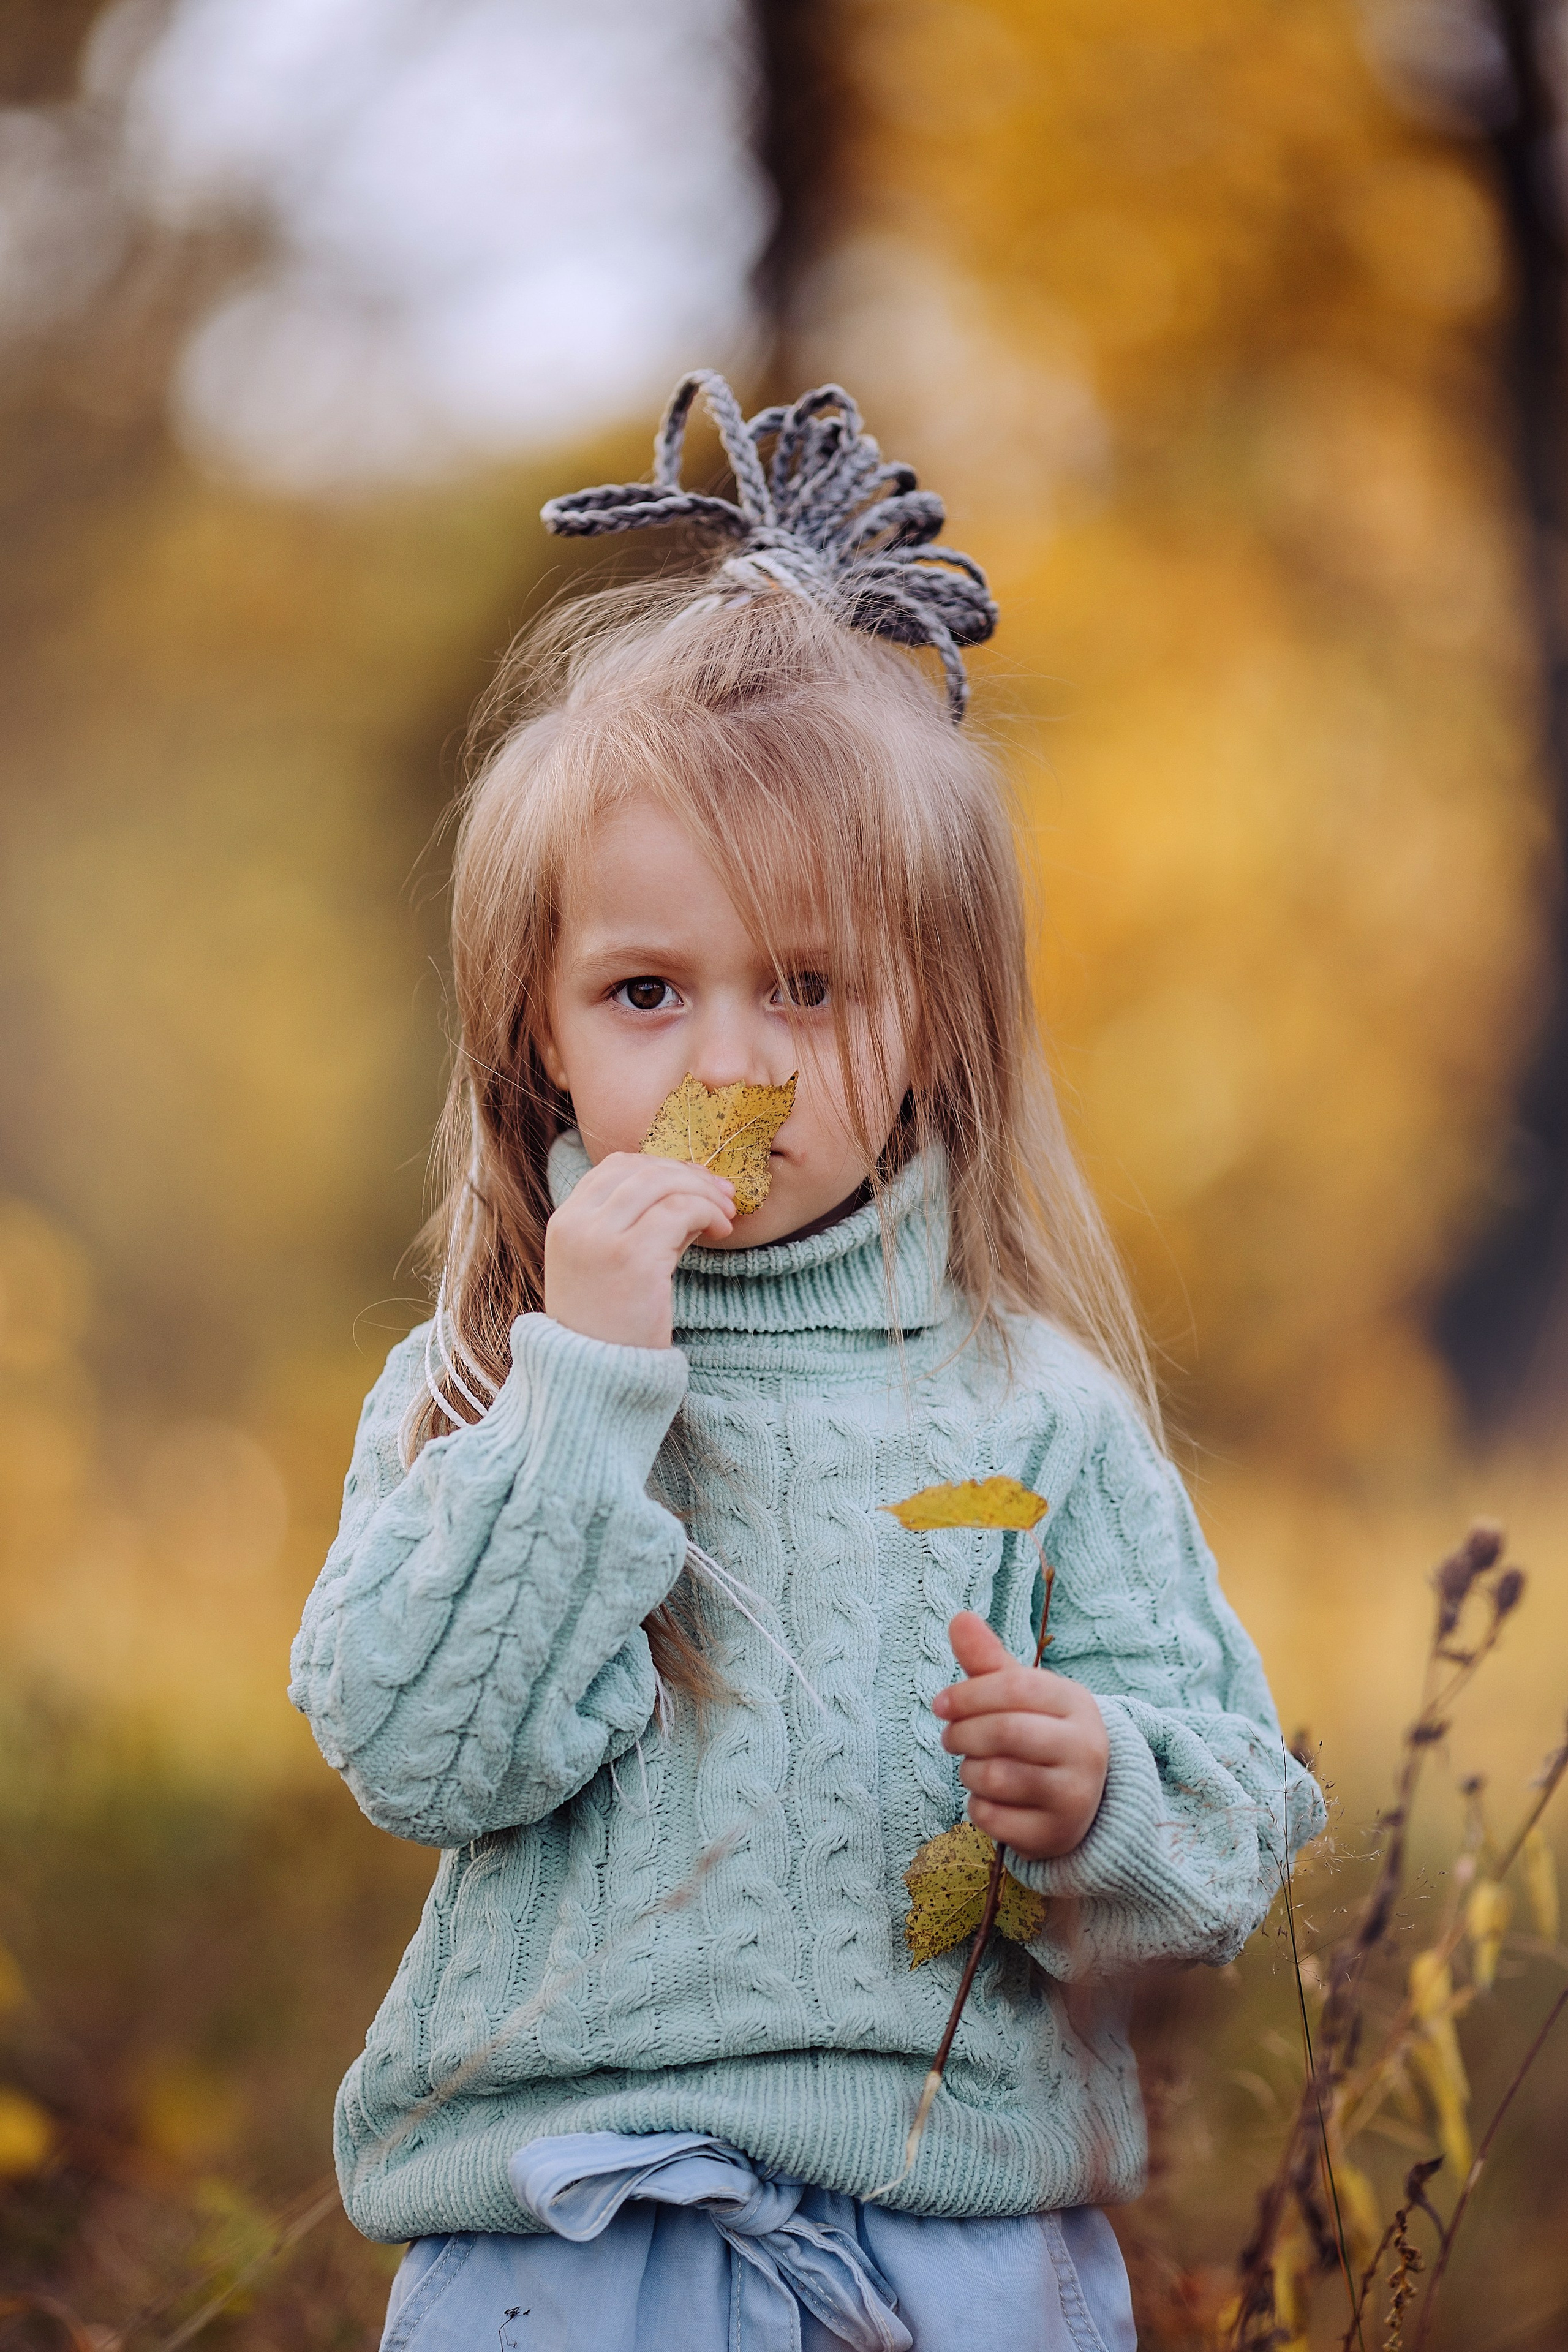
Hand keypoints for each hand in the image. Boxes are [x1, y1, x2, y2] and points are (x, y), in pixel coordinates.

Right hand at [543, 1153, 734, 1347]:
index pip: (614, 1167)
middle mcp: (577, 1224)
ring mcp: (601, 1239)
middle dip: (689, 1174)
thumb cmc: (610, 1327)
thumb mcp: (613, 1266)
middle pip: (641, 1169)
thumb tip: (692, 1191)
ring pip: (662, 1183)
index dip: (660, 1165)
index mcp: (565, 1222)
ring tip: (726, 1214)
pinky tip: (721, 1231)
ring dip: (703, 1191)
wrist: (597, 1380)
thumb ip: (641, 1225)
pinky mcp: (633, 1258)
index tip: (694, 1181)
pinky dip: (708, 1212)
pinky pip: (680, 1210)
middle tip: (723, 1193)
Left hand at [933, 1611, 1108, 1861]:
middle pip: (1006, 1732)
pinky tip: (987, 1798)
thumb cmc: (1039, 1733)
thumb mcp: (1021, 1695)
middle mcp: (1085, 1749)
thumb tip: (958, 1617)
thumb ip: (988, 1661)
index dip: (969, 1693)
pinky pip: (993, 1819)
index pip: (1016, 1687)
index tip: (941, 1703)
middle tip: (949, 1738)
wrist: (1081, 1801)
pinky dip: (976, 1808)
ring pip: (997, 1777)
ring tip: (973, 1766)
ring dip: (969, 1771)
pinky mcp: (1055, 1835)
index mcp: (1076, 1704)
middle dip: (963, 1733)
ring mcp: (1075, 1796)